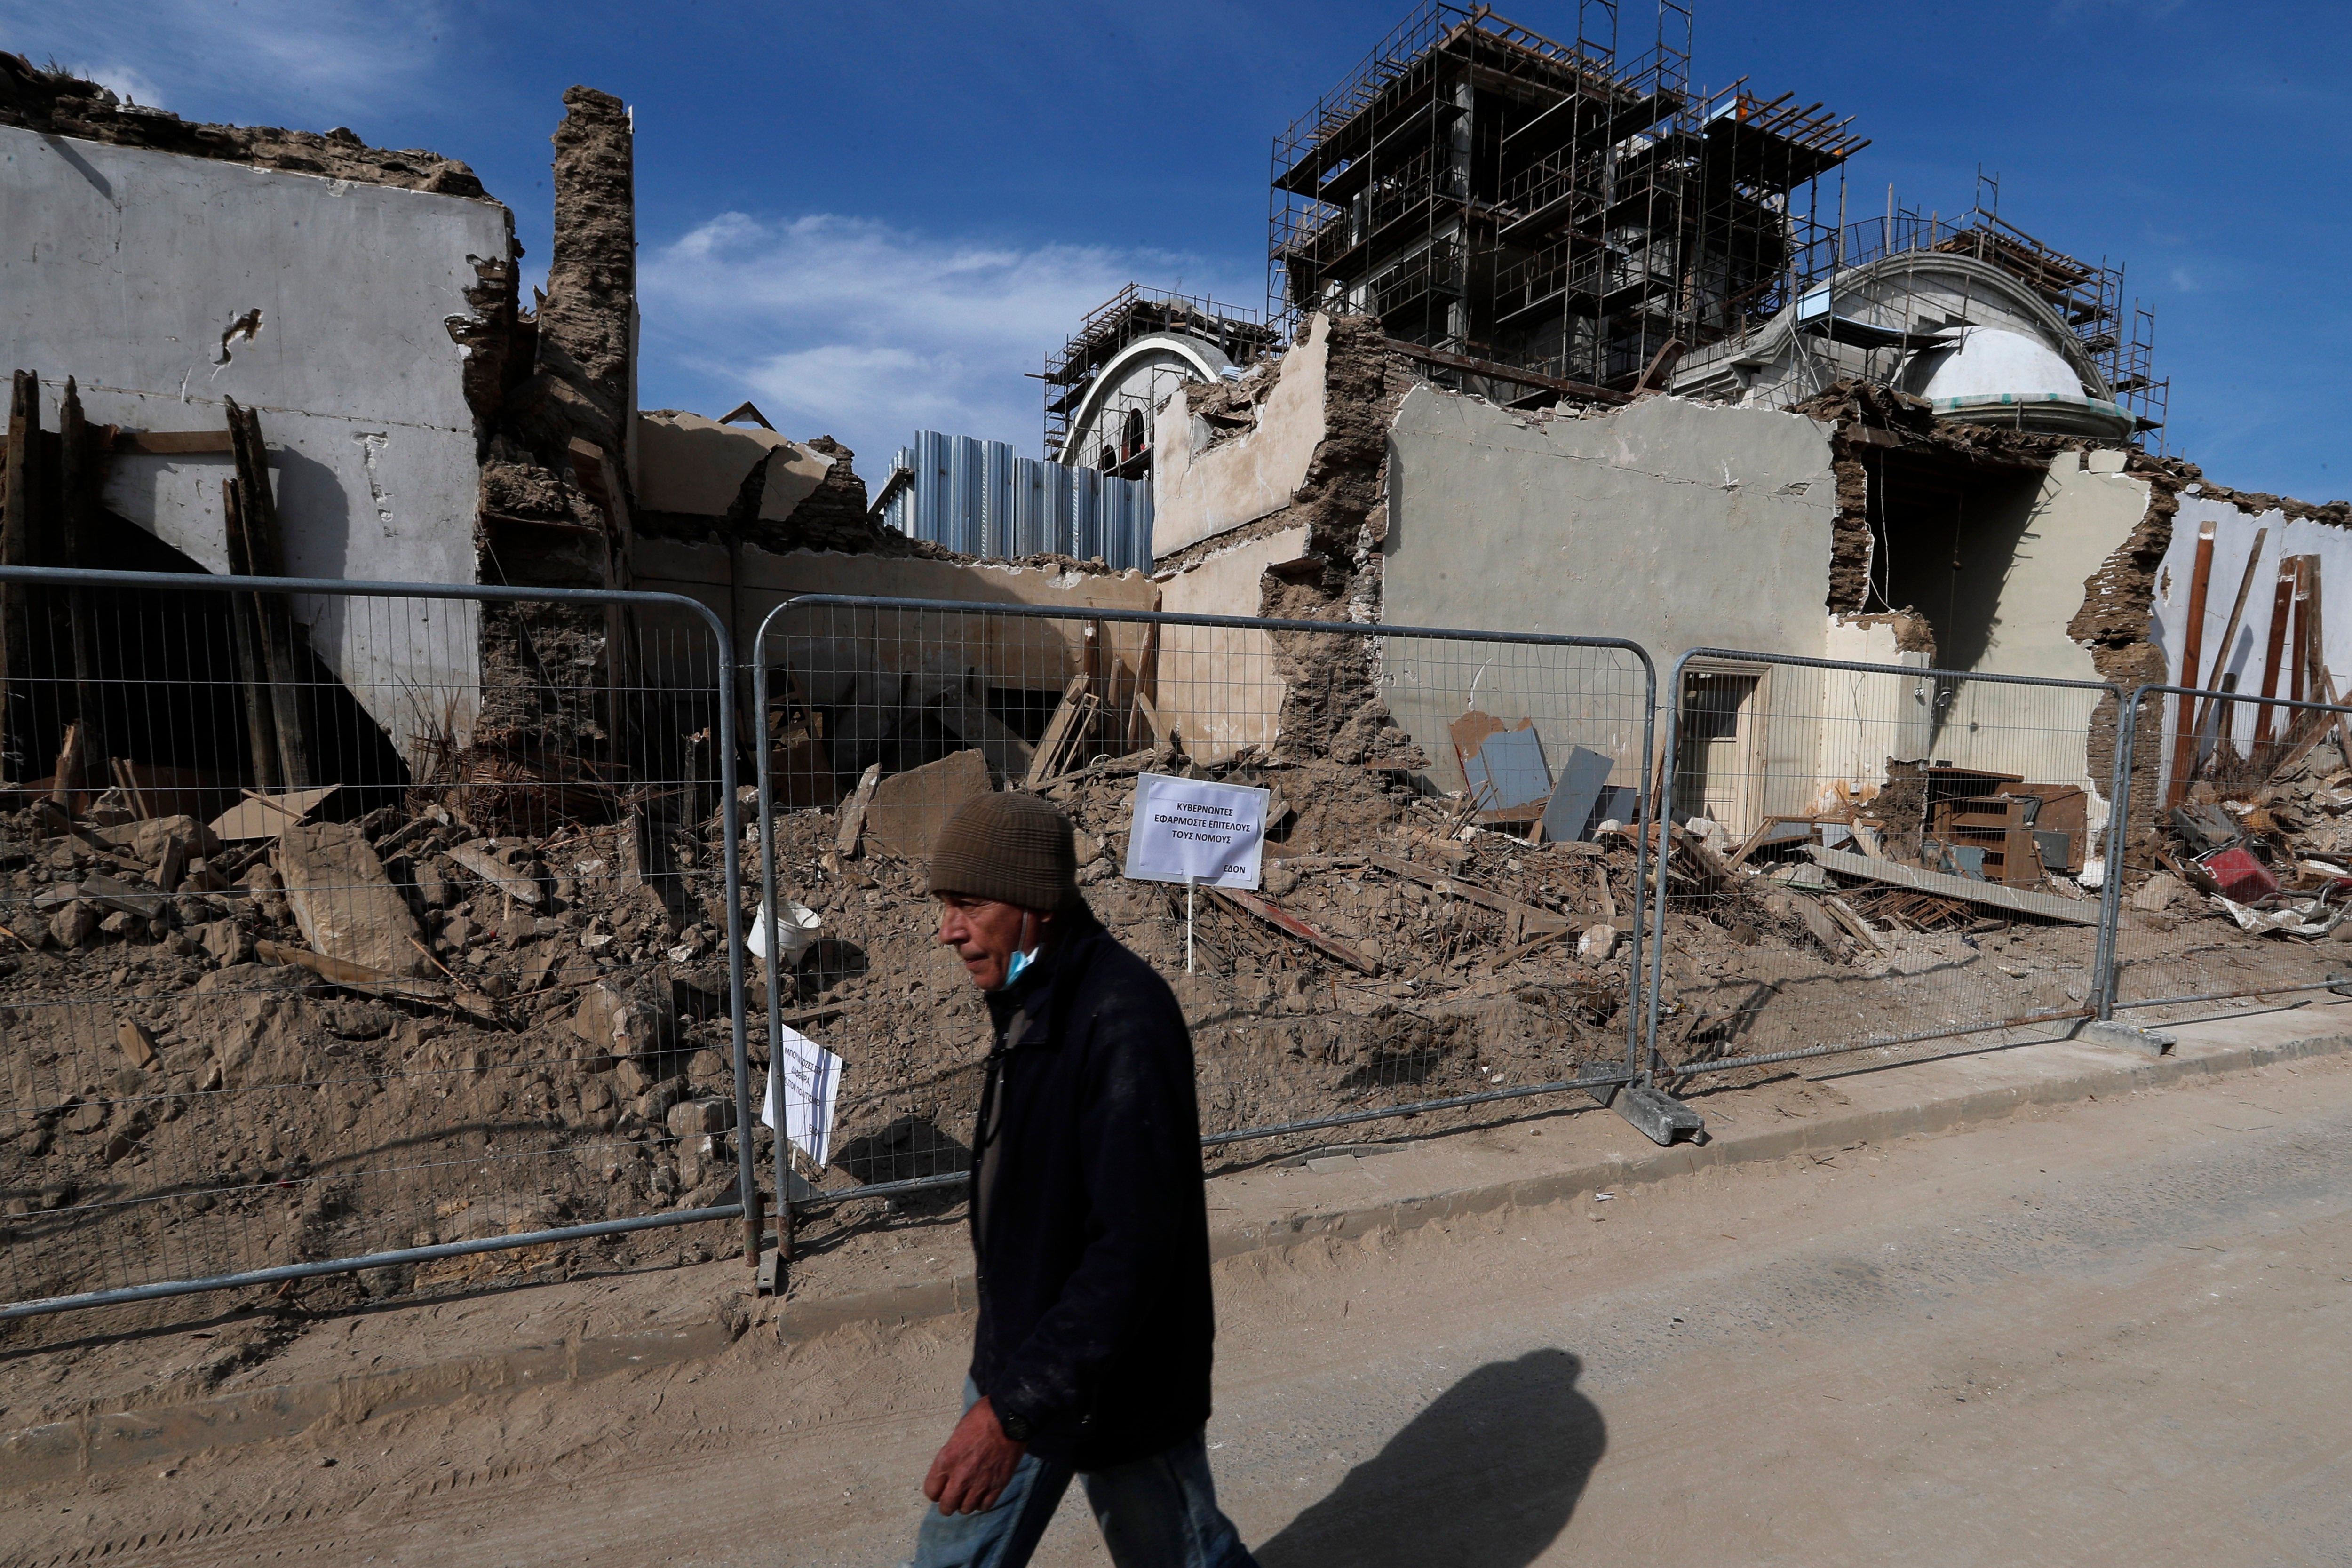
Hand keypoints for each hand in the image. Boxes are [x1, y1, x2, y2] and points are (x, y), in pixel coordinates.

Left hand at [923, 1395, 1026, 1514]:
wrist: (1009, 1419)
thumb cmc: (981, 1419)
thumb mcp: (956, 1435)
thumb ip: (950, 1456)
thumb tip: (950, 1469)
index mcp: (946, 1461)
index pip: (931, 1492)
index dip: (935, 1491)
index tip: (940, 1489)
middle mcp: (960, 1477)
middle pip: (947, 1506)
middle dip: (947, 1505)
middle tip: (952, 1498)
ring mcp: (980, 1483)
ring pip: (966, 1509)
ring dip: (965, 1503)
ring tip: (969, 1495)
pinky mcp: (997, 1486)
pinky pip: (985, 1506)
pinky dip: (982, 1502)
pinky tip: (983, 1494)